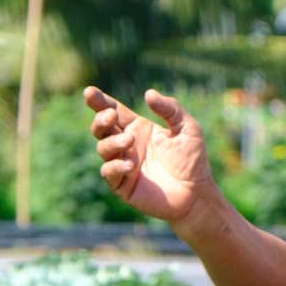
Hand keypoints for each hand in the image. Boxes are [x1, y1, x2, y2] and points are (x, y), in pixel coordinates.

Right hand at [84, 86, 216, 223]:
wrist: (196, 194)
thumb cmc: (193, 160)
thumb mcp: (188, 128)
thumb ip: (171, 108)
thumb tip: (148, 93)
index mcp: (139, 129)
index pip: (114, 111)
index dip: (100, 101)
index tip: (89, 92)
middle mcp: (128, 145)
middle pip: (102, 128)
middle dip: (100, 119)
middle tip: (111, 116)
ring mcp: (123, 165)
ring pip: (103, 148)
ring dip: (112, 142)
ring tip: (129, 141)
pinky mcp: (123, 185)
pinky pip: (108, 172)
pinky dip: (115, 166)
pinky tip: (131, 165)